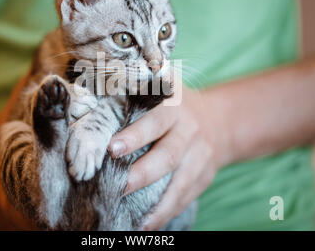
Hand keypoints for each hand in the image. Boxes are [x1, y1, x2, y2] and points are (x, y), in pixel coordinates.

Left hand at [109, 87, 226, 229]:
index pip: (155, 121)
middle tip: (117, 187)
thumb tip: (93, 100)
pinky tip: (146, 223)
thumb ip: (138, 95)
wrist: (221, 121)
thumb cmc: (176, 107)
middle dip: (141, 173)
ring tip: (130, 216)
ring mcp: (200, 156)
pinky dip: (166, 213)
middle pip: (168, 155)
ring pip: (179, 182)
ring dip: (155, 203)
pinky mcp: (205, 177)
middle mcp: (190, 131)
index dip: (135, 135)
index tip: (111, 149)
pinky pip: (185, 197)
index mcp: (175, 107)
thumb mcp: (163, 91)